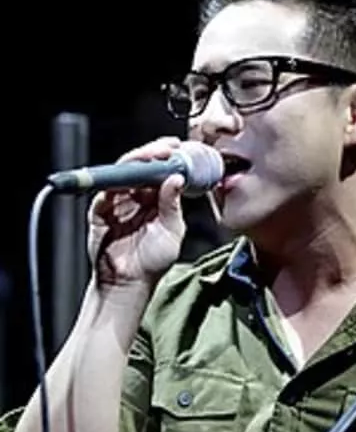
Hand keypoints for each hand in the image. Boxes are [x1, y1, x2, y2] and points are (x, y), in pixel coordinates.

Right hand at [87, 137, 186, 287]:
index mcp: (156, 200)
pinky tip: (131, 177)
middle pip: (142, 166)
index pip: (160, 171)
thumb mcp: (172, 232)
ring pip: (124, 172)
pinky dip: (117, 180)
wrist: (128, 284)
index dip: (168, 158)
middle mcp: (137, 197)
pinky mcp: (101, 210)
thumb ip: (173, 206)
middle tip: (166, 147)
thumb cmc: (152, 262)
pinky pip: (106, 189)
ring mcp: (118, 202)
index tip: (178, 148)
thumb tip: (177, 179)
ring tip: (152, 156)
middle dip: (154, 153)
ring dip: (137, 161)